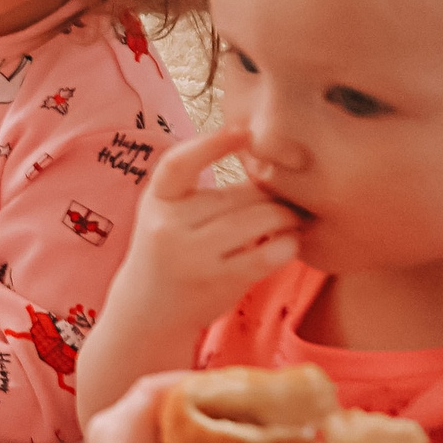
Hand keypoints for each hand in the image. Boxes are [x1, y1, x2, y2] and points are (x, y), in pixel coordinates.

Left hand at [87, 372, 281, 442]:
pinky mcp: (119, 435)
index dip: (199, 383)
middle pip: (156, 389)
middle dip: (201, 388)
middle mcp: (105, 432)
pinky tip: (218, 423)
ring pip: (155, 395)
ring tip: (236, 407)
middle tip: (247, 396)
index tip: (242, 390)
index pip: (157, 392)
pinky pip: (154, 407)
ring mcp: (108, 431)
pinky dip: (185, 409)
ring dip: (193, 397)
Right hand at [112, 126, 302, 339]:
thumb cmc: (169, 251)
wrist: (149, 310)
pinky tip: (288, 243)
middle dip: (272, 194)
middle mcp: (168, 226)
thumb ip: (203, 194)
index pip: (178, 163)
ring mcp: (193, 256)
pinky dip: (287, 244)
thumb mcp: (168, 215)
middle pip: (238, 195)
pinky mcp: (219, 281)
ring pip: (258, 220)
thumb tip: (267, 166)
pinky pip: (269, 253)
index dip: (211, 144)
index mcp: (156, 200)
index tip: (243, 132)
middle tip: (291, 196)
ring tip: (293, 219)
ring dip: (286, 217)